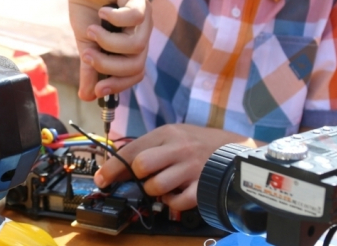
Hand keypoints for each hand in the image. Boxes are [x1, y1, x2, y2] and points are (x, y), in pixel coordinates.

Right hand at [63, 0, 151, 100]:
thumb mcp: (86, 44)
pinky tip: (101, 13)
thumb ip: (90, 69)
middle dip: (109, 65)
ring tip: (91, 31)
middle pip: (137, 63)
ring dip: (108, 43)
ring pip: (136, 44)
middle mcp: (143, 29)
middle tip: (88, 55)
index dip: (118, 85)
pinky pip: (135, 16)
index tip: (97, 89)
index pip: (135, 73)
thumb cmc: (86, 9)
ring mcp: (143, 12)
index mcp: (133, 43)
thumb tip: (87, 98)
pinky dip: (115, 19)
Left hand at [94, 124, 258, 210]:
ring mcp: (191, 169)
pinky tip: (175, 195)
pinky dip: (171, 203)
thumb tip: (118, 168)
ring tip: (161, 186)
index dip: (112, 167)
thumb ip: (148, 148)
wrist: (234, 148)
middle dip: (137, 177)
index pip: (132, 150)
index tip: (101, 179)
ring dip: (153, 191)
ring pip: (156, 187)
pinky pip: (176, 202)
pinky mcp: (202, 187)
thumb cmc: (197, 142)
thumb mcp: (172, 136)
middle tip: (142, 179)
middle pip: (142, 166)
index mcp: (168, 133)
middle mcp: (179, 149)